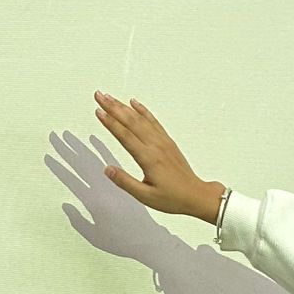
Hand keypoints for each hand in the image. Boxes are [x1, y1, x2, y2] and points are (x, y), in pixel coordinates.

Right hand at [92, 93, 225, 225]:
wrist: (196, 195)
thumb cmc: (172, 197)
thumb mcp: (146, 196)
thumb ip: (125, 182)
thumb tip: (107, 169)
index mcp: (148, 158)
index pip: (125, 136)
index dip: (110, 122)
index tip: (98, 112)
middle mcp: (155, 146)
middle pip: (130, 121)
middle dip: (113, 107)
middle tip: (99, 96)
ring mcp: (162, 141)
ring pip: (140, 119)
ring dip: (124, 106)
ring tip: (110, 97)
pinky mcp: (167, 141)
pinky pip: (153, 121)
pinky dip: (143, 110)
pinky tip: (134, 103)